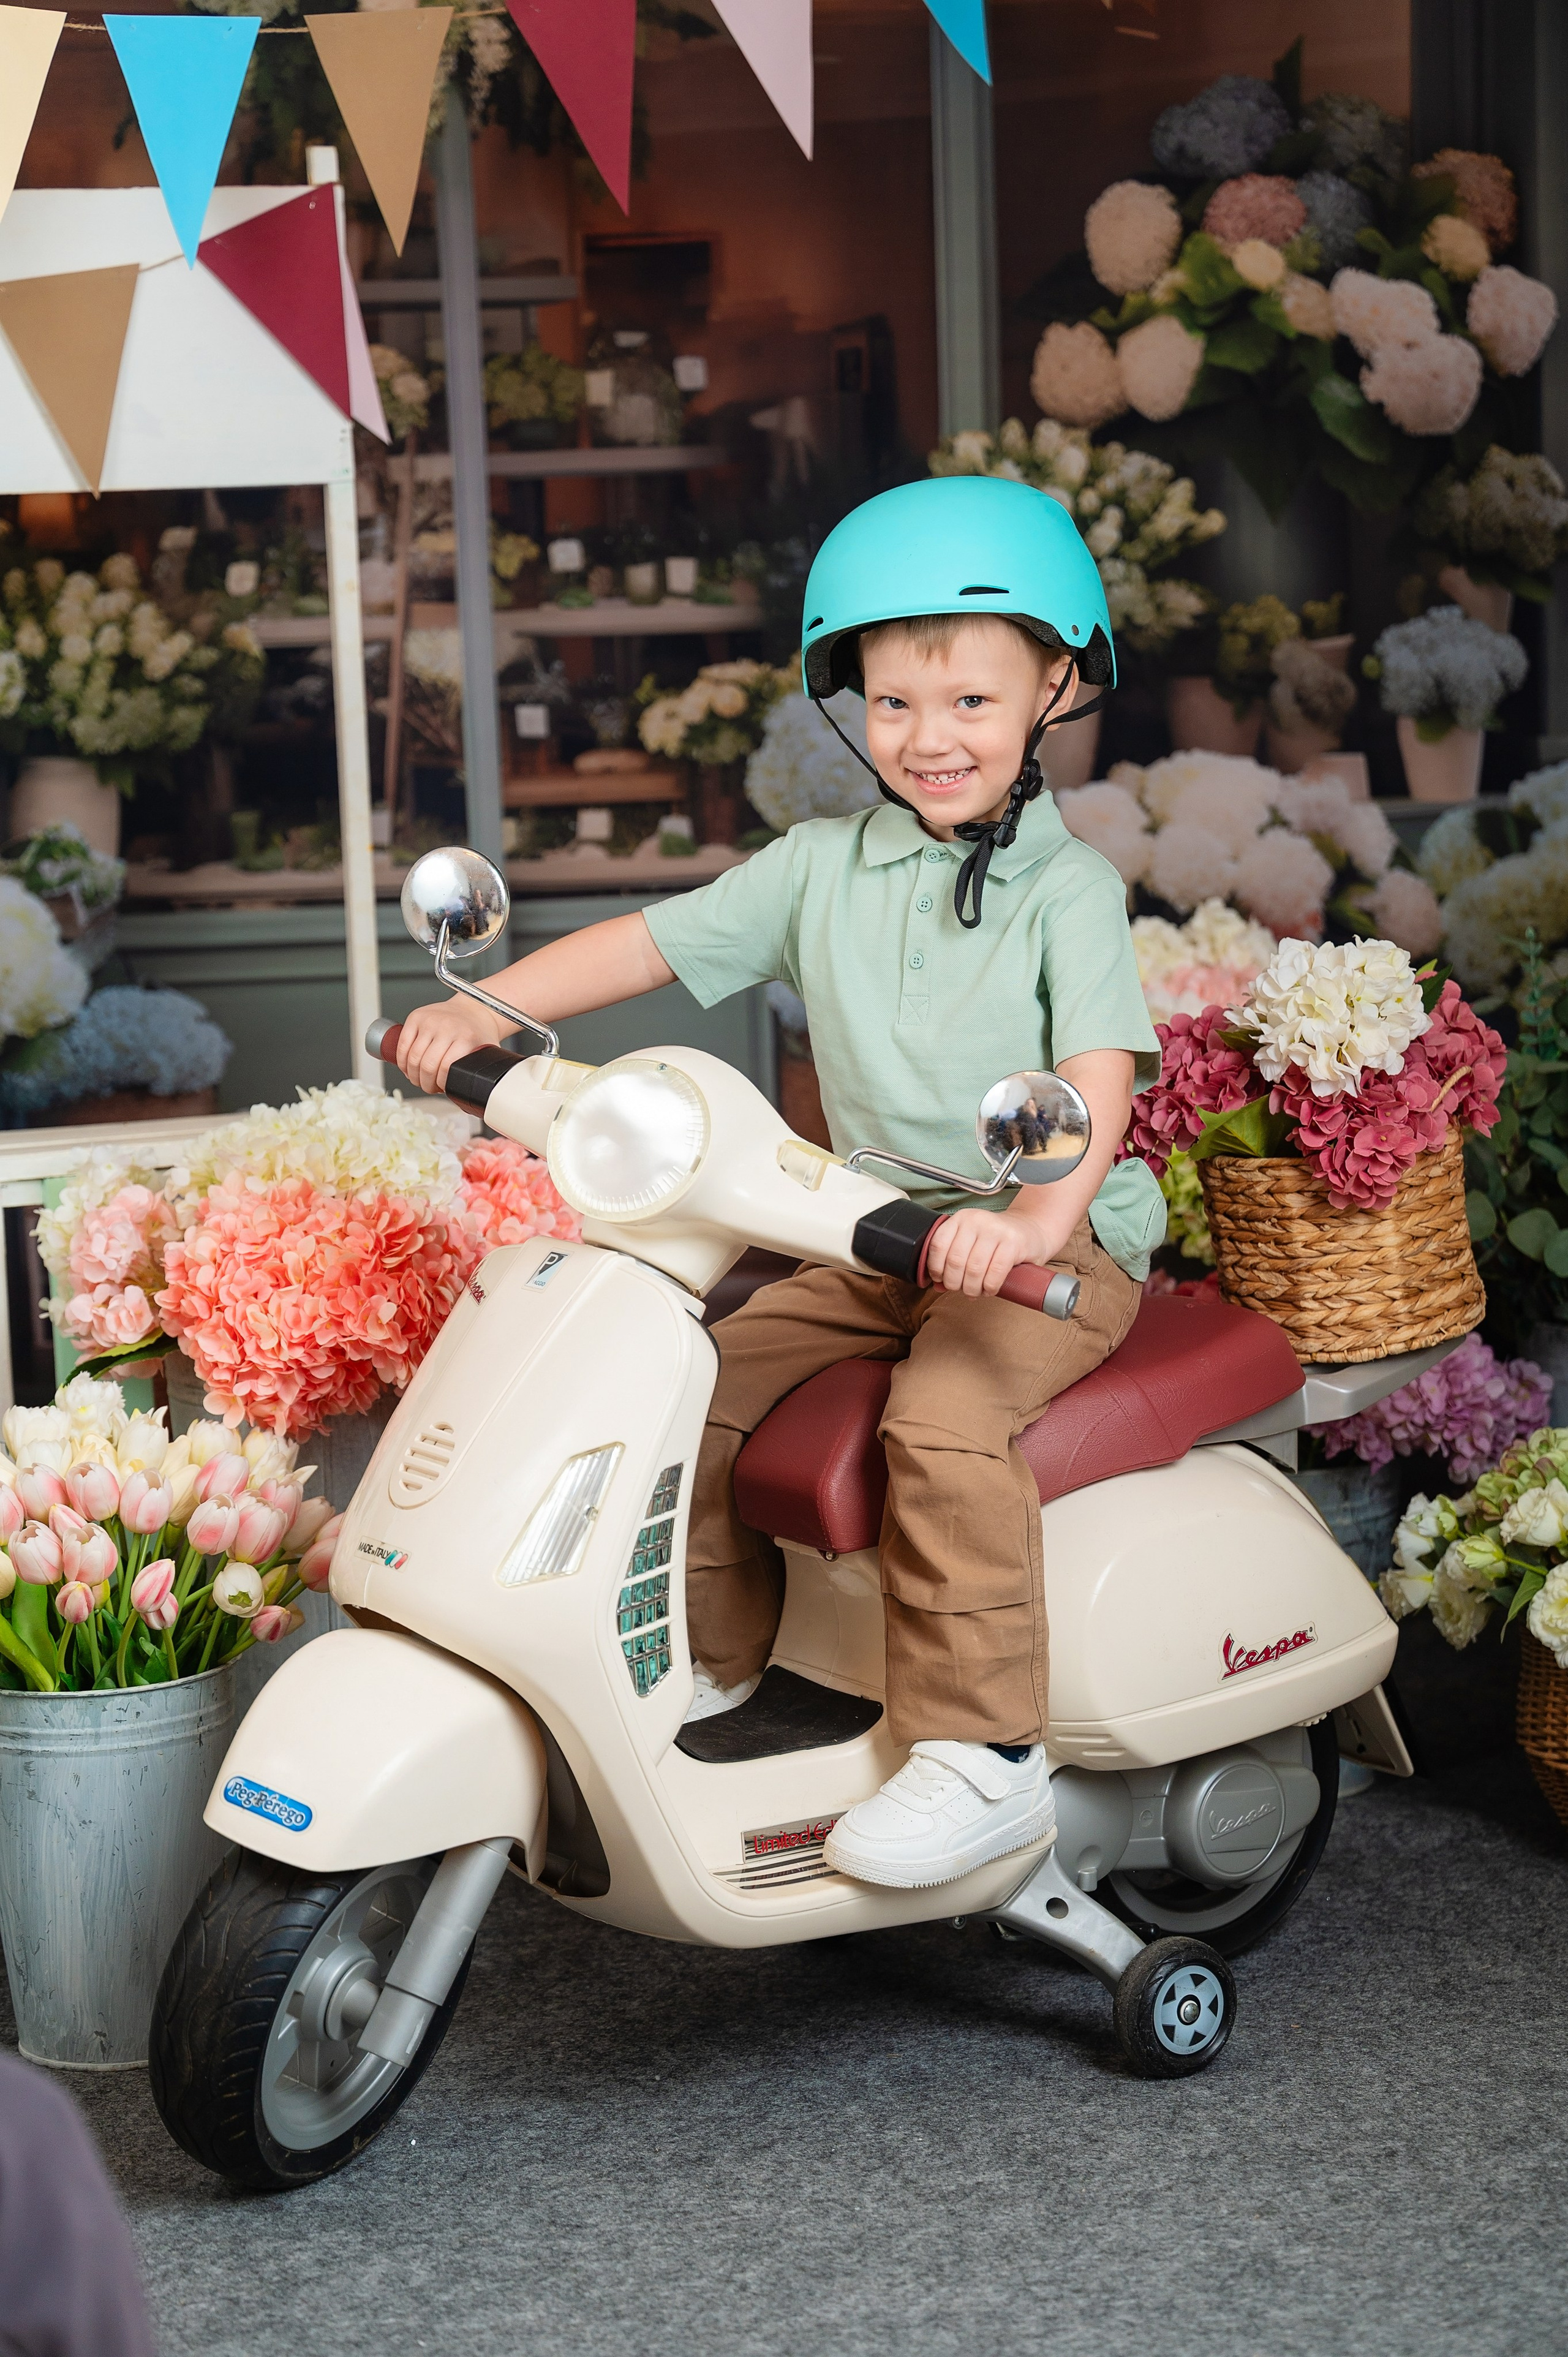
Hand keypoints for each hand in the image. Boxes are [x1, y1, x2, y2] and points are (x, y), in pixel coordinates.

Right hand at [394, 995, 508, 1095]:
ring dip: (412, 1075)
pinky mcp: (416, 1017)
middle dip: (425, 1083)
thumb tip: (481, 1096)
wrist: (473, 1008)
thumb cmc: (478, 1032)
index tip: (443, 1089)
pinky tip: (407, 1067)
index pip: (445, 1068)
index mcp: (466, 1037)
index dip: (441, 1084)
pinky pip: (402, 1044)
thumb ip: (485, 1072)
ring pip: (412, 1057)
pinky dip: (401, 1061)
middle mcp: (447, 1027)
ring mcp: (429, 1021)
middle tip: (428, 1087)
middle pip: (426, 1065)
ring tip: (418, 1079)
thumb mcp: (487, 1051)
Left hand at [924, 1204, 1069, 1298]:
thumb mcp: (972, 1242)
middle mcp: (976, 1220)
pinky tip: (989, 1290)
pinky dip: (989, 1288)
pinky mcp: (1013, 1242)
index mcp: (961, 1218)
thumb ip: (953, 1259)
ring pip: (973, 1269)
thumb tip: (936, 1285)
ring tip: (975, 1292)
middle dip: (954, 1283)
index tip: (941, 1279)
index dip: (936, 1268)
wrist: (1031, 1231)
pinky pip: (994, 1273)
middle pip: (955, 1261)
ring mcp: (995, 1230)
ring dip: (971, 1288)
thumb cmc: (997, 1241)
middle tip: (960, 1289)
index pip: (938, 1245)